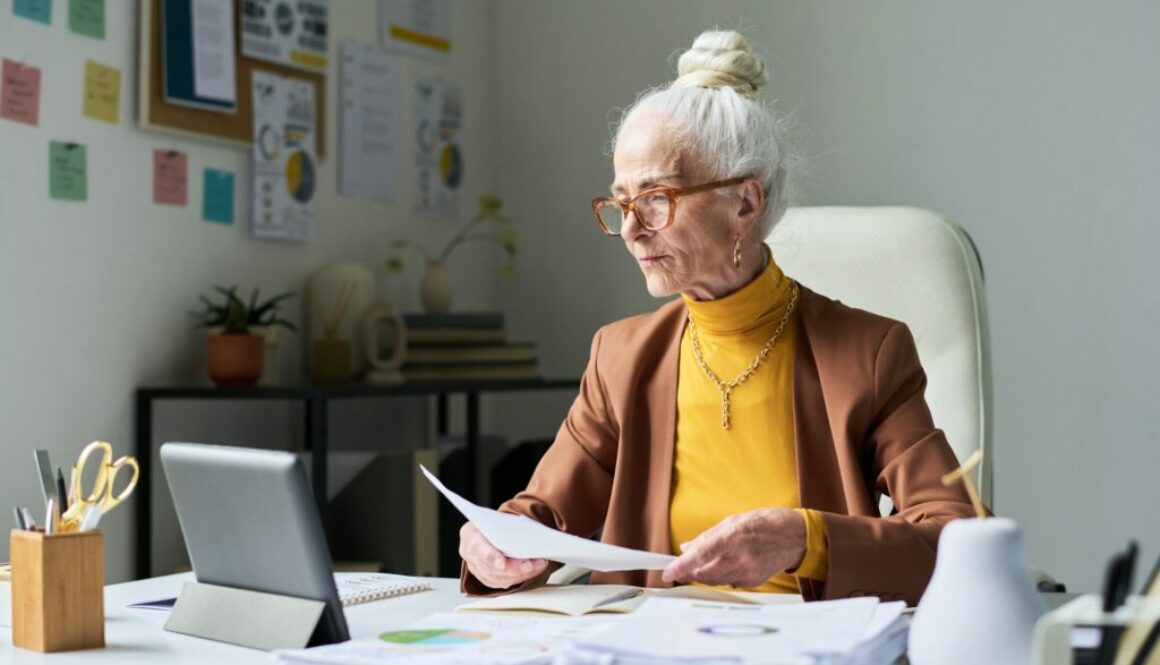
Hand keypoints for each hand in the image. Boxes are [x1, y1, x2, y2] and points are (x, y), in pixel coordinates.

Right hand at [459, 522, 547, 589]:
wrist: (485, 530)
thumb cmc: (492, 523)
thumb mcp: (497, 518)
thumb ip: (506, 526)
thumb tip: (527, 534)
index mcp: (470, 535)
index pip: (478, 548)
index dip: (490, 557)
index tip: (502, 563)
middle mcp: (470, 555)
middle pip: (490, 568)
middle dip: (513, 568)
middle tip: (530, 564)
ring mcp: (477, 569)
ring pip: (498, 578)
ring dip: (521, 573)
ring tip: (538, 564)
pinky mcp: (487, 578)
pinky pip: (504, 583)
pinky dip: (521, 577)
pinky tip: (534, 569)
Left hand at [662, 508, 806, 588]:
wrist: (795, 536)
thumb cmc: (764, 523)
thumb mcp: (733, 521)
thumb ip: (707, 536)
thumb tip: (686, 548)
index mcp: (733, 536)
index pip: (700, 555)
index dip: (681, 566)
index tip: (668, 573)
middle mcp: (740, 556)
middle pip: (704, 573)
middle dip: (688, 572)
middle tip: (678, 569)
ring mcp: (748, 571)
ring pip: (714, 580)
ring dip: (702, 575)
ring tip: (698, 566)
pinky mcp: (754, 582)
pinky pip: (728, 582)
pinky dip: (719, 576)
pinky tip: (722, 566)